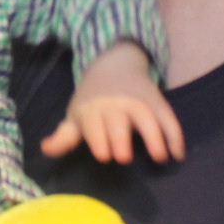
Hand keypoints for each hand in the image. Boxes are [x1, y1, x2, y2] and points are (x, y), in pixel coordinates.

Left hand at [41, 40, 184, 163]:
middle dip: (121, 137)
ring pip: (147, 117)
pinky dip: (175, 135)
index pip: (94, 125)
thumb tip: (46, 149)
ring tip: (159, 158)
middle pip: (119, 120)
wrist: (114, 64)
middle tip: (124, 159)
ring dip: (155, 136)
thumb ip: (64, 136)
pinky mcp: (157, 102)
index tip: (104, 156)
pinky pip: (168, 118)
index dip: (98, 139)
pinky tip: (177, 154)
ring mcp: (138, 102)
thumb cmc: (93, 99)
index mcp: (92, 109)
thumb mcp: (76, 115)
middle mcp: (116, 104)